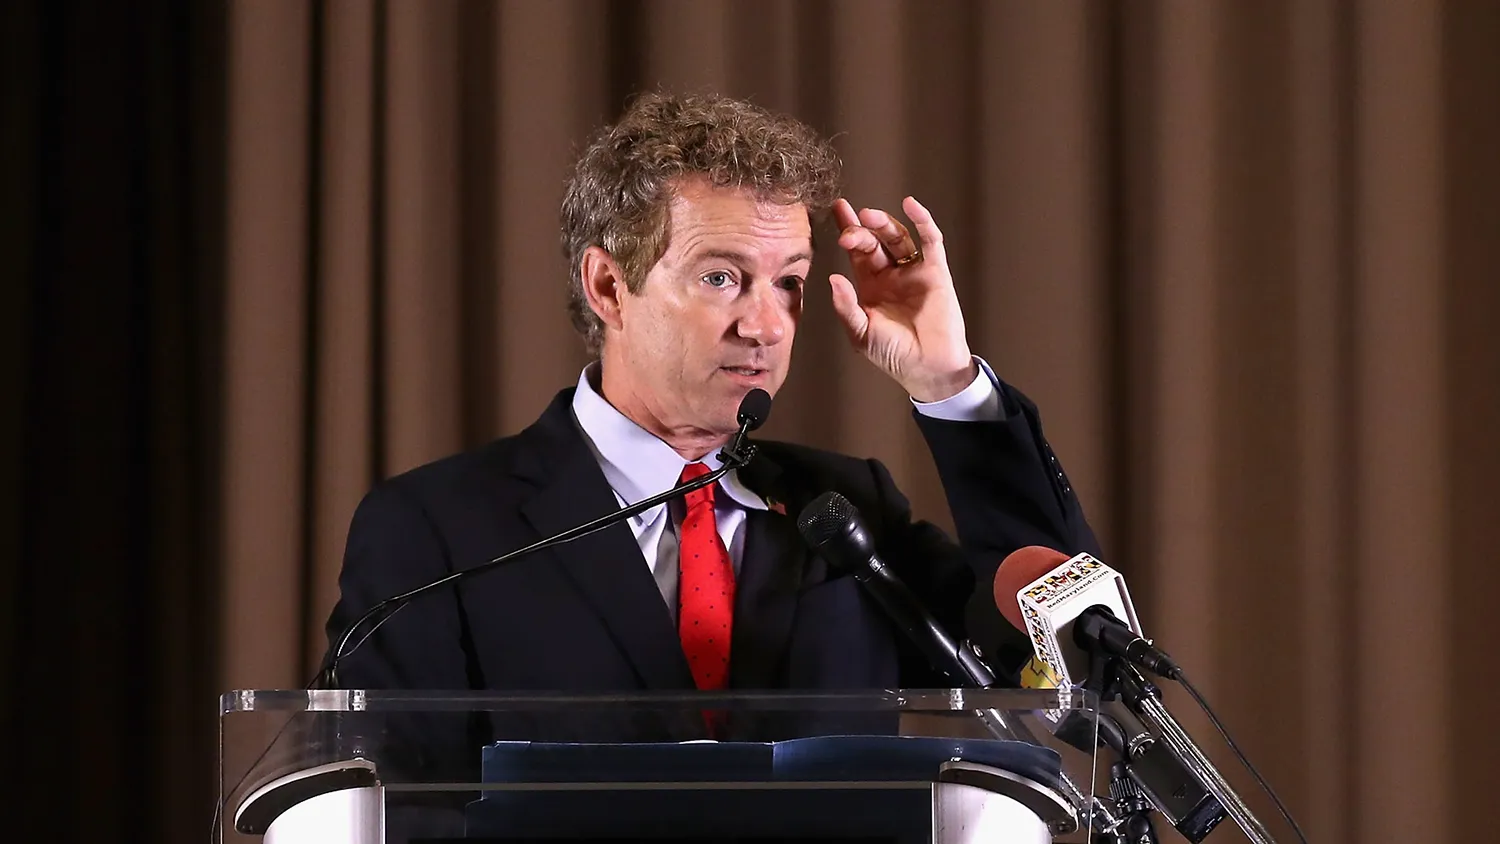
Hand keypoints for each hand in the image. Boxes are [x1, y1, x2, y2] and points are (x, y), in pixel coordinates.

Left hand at [828, 195, 977, 401]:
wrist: (927, 367)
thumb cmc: (892, 354)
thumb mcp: (861, 332)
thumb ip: (846, 307)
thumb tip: (833, 279)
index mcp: (870, 285)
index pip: (856, 251)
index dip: (846, 228)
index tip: (836, 209)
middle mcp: (890, 273)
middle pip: (874, 241)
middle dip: (860, 231)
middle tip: (850, 230)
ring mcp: (913, 270)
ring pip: (897, 237)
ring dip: (884, 224)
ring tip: (869, 216)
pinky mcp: (936, 271)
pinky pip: (930, 241)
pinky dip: (922, 221)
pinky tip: (911, 205)